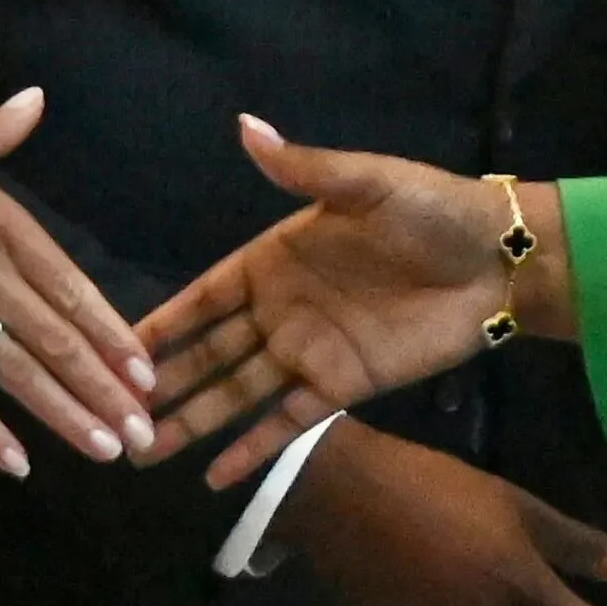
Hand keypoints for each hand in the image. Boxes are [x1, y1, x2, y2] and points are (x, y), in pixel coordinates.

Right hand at [0, 91, 152, 479]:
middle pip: (58, 341)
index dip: (114, 334)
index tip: (146, 371)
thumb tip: (37, 100)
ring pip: (18, 373)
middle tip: (144, 435)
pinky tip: (16, 464)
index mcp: (0, 222)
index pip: (72, 288)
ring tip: (105, 451)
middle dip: (106, 391)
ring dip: (65, 415)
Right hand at [145, 118, 535, 473]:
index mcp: (273, 259)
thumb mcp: (367, 184)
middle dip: (159, 383)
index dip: (159, 322)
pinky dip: (252, 449)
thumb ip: (305, 169)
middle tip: (106, 414)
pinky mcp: (343, 387)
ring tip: (141, 452)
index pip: (201, 298)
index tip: (110, 346)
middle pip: (207, 353)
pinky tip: (212, 477)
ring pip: (235, 394)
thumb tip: (246, 127)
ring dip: (192, 422)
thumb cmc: (433, 212)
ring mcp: (307, 352)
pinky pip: (287, 421)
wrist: (499, 261)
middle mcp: (278, 310)